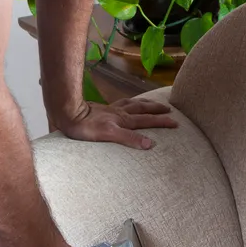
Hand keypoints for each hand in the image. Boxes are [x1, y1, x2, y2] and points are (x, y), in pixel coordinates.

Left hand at [53, 99, 178, 149]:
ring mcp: (112, 109)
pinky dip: (130, 102)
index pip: (148, 120)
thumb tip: (151, 144)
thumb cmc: (86, 127)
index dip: (162, 122)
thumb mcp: (110, 135)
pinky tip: (128, 104)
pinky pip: (122, 103)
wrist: (69, 114)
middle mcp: (121, 113)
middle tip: (170, 109)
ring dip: (146, 103)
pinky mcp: (103, 109)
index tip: (176, 123)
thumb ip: (130, 139)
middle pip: (143, 109)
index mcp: (124, 120)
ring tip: (153, 103)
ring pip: (134, 104)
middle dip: (157, 110)